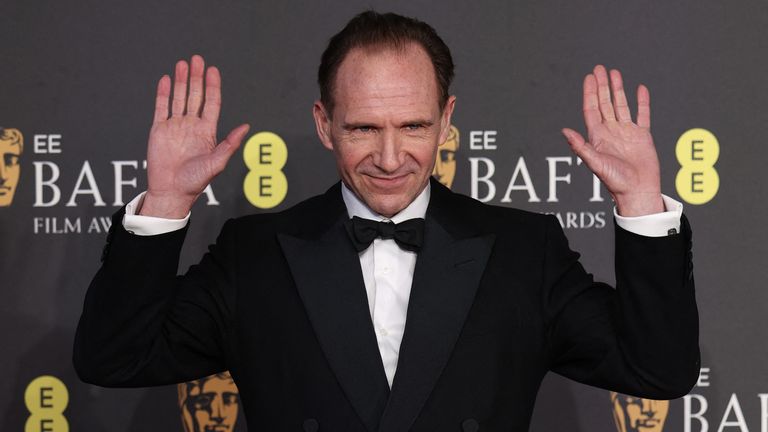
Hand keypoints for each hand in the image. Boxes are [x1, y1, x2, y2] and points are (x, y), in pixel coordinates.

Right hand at [141, 55, 249, 217]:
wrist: (171, 191)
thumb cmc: (196, 181)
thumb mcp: (217, 163)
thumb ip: (230, 143)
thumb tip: (246, 126)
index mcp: (207, 132)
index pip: (211, 103)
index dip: (213, 87)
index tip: (213, 70)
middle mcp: (192, 126)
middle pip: (195, 96)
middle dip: (197, 77)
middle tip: (197, 59)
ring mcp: (175, 126)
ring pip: (179, 98)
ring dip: (181, 81)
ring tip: (183, 64)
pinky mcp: (159, 130)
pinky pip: (161, 107)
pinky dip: (163, 93)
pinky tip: (167, 80)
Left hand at [562, 65, 663, 215]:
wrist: (637, 191)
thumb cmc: (615, 181)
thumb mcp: (595, 162)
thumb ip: (580, 146)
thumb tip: (564, 130)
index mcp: (597, 137)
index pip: (591, 109)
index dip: (590, 93)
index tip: (589, 77)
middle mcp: (610, 132)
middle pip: (605, 103)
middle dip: (602, 86)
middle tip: (599, 68)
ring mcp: (626, 132)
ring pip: (621, 105)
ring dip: (618, 89)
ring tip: (615, 73)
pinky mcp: (642, 135)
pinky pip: (642, 114)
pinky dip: (642, 102)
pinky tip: (640, 89)